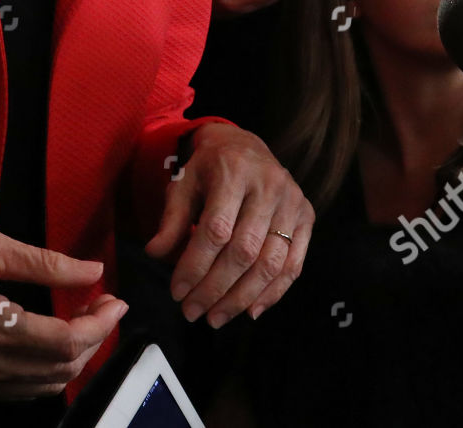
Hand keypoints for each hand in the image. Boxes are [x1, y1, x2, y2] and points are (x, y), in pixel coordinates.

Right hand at [0, 216, 124, 399]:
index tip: (115, 300)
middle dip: (93, 338)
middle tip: (102, 305)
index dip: (100, 323)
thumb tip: (91, 271)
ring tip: (82, 318)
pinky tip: (49, 340)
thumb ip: (46, 263)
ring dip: (71, 356)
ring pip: (42, 385)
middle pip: (60, 368)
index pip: (64, 341)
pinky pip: (17, 390)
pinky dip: (43, 369)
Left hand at [144, 124, 313, 327]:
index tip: (177, 292)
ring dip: (242, 298)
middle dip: (216, 289)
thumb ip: (172, 219)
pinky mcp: (306, 217)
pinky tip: (250, 310)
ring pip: (271, 263)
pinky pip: (294, 264)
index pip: (216, 229)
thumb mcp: (184, 183)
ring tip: (216, 317)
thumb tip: (156, 254)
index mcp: (233, 172)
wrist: (246, 146)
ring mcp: (292, 202)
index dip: (195, 265)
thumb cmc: (210, 168)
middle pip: (244, 251)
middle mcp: (269, 186)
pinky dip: (273, 293)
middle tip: (193, 312)